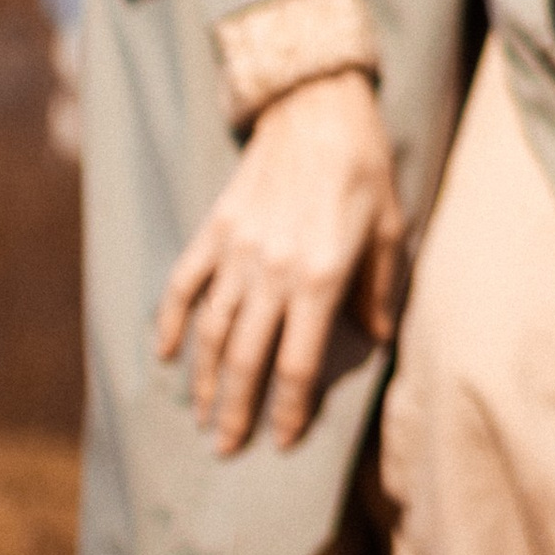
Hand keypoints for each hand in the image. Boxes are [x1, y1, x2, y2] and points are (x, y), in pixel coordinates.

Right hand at [155, 68, 405, 454]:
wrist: (319, 107)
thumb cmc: (365, 168)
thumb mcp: (390, 228)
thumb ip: (380, 289)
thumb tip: (376, 339)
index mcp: (320, 276)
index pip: (296, 364)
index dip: (287, 411)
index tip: (280, 444)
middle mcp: (273, 271)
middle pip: (246, 359)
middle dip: (235, 411)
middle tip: (226, 448)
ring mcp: (238, 250)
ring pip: (210, 330)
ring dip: (204, 379)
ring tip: (203, 415)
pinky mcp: (215, 229)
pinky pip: (182, 283)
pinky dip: (168, 321)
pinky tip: (164, 353)